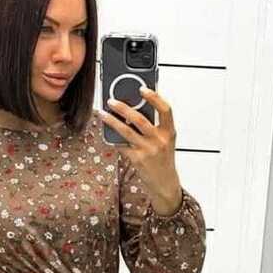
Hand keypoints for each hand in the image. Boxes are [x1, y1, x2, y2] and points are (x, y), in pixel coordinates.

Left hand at [99, 86, 182, 214]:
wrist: (165, 183)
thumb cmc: (163, 160)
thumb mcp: (166, 141)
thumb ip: (155, 126)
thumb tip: (135, 109)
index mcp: (169, 132)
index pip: (166, 109)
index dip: (154, 97)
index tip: (142, 89)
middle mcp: (160, 140)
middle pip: (140, 119)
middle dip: (123, 108)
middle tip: (111, 101)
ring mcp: (148, 151)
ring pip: (126, 131)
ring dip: (112, 121)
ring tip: (103, 114)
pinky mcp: (138, 160)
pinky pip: (122, 145)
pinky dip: (113, 138)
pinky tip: (106, 133)